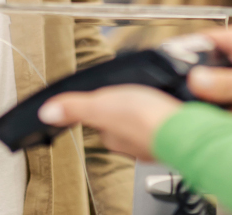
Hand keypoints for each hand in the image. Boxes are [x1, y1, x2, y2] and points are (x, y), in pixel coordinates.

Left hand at [38, 86, 181, 160]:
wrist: (185, 126)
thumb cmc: (145, 120)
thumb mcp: (101, 105)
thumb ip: (75, 108)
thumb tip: (46, 113)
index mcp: (112, 135)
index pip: (100, 117)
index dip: (103, 101)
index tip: (108, 92)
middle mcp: (132, 141)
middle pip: (123, 118)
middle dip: (127, 103)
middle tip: (133, 89)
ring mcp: (154, 137)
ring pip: (144, 118)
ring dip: (147, 106)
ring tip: (151, 93)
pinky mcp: (174, 130)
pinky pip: (164, 118)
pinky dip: (165, 110)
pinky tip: (168, 102)